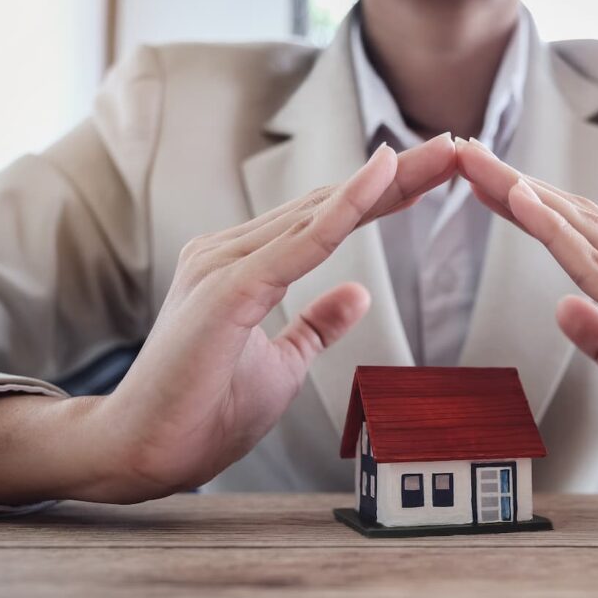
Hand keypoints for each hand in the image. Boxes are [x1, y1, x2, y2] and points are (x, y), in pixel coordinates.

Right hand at [0, 134, 456, 505]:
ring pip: (320, 213)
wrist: (142, 451)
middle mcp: (232, 252)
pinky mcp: (227, 290)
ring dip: (384, 181)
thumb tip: (359, 294)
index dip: (383, 196)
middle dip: (398, 176)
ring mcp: (225, 264)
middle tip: (454, 146)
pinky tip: (381, 180)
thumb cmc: (203, 409)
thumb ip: (315, 324)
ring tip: (438, 152)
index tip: (435, 175)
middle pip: (330, 205)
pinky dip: (344, 210)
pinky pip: (298, 244)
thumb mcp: (282, 364)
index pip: (328, 220)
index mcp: (245, 266)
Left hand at [455, 138, 597, 517]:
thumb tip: (563, 306)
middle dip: (516, 186)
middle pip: (581, 220)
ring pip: (588, 234)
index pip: (583, 234)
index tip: (481, 183)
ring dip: (528, 197)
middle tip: (465, 154)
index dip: (530, 206)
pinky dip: (560, 238)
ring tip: (480, 166)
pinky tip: (525, 207)